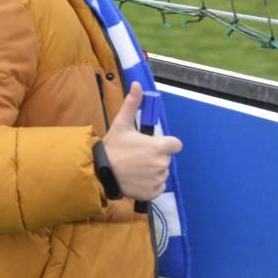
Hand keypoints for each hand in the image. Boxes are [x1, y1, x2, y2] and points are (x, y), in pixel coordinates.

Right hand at [101, 81, 182, 201]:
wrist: (101, 172)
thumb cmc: (113, 147)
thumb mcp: (121, 123)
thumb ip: (132, 104)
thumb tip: (137, 84)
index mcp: (159, 147)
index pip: (176, 145)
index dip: (165, 144)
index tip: (151, 145)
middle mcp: (162, 164)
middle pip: (165, 158)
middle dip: (154, 157)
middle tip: (136, 156)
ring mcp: (158, 179)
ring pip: (160, 173)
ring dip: (151, 171)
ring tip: (133, 169)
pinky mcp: (154, 192)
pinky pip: (157, 187)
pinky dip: (149, 184)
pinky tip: (135, 180)